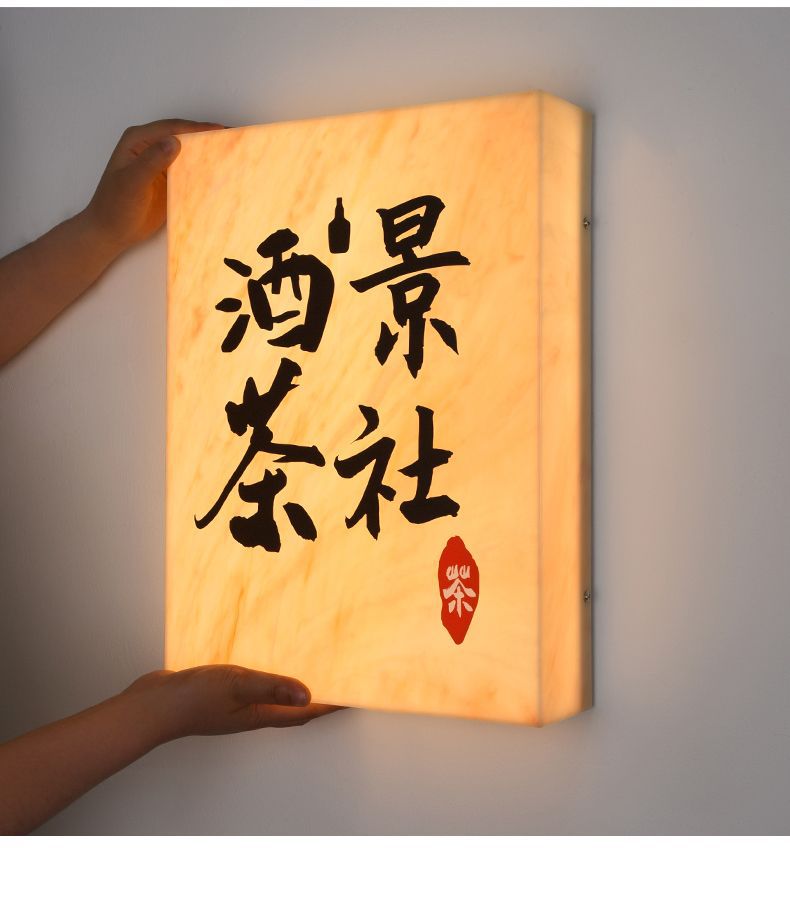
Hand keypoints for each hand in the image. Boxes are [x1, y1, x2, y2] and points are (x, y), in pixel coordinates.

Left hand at [83, 118, 224, 252]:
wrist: (111, 232)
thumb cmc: (116, 206)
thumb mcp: (132, 182)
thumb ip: (151, 162)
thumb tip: (175, 142)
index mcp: (138, 141)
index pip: (172, 129)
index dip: (196, 128)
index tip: (221, 131)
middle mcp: (150, 147)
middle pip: (182, 137)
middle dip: (205, 138)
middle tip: (232, 140)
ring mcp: (161, 164)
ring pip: (187, 154)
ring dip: (206, 154)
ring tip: (232, 154)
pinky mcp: (169, 181)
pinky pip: (189, 172)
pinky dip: (203, 172)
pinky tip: (219, 174)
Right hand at [123, 665, 341, 740]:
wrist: (150, 706)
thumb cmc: (191, 699)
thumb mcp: (236, 685)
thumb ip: (271, 686)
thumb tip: (308, 694)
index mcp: (259, 715)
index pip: (303, 713)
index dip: (329, 706)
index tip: (351, 697)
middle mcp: (251, 713)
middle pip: (291, 709)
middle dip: (316, 698)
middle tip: (336, 680)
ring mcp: (234, 705)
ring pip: (271, 696)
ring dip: (290, 686)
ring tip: (308, 667)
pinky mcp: (220, 694)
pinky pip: (251, 685)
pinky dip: (265, 676)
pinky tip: (262, 660)